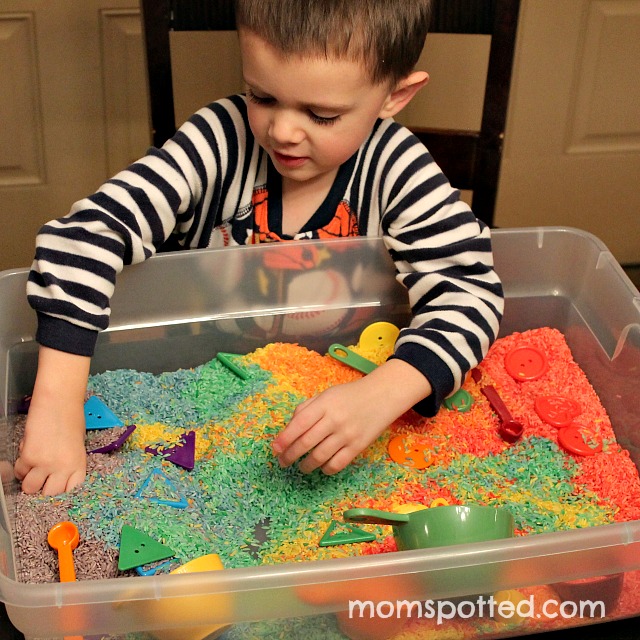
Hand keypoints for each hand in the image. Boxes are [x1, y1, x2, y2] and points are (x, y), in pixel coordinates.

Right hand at [14, 346, 89, 494]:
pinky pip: (20, 472)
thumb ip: (70, 464)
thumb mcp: (77, 446)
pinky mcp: (28, 456)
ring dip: (30, 481)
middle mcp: (63, 467)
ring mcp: (45, 463)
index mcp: (79, 464)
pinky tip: (28, 457)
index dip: (64, 493)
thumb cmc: (72, 419)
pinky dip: (21, 468)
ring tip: (34, 469)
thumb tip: (57, 477)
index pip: (73, 491)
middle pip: (50, 494)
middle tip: (44, 481)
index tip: (59, 491)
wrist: (59, 401)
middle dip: (45, 490)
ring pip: (30, 487)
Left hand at [272, 359, 431, 473]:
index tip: (274, 449)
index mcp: (324, 404)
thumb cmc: (349, 395)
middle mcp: (334, 420)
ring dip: (306, 465)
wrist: (382, 396)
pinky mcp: (358, 446)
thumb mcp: (326, 394)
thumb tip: (288, 429)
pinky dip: (325, 469)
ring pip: (319, 457)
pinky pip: (337, 464)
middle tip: (282, 462)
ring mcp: (347, 435)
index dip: (284, 438)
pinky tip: (321, 467)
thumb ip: (306, 409)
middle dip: (290, 455)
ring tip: (301, 466)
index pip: (299, 424)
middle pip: (306, 443)